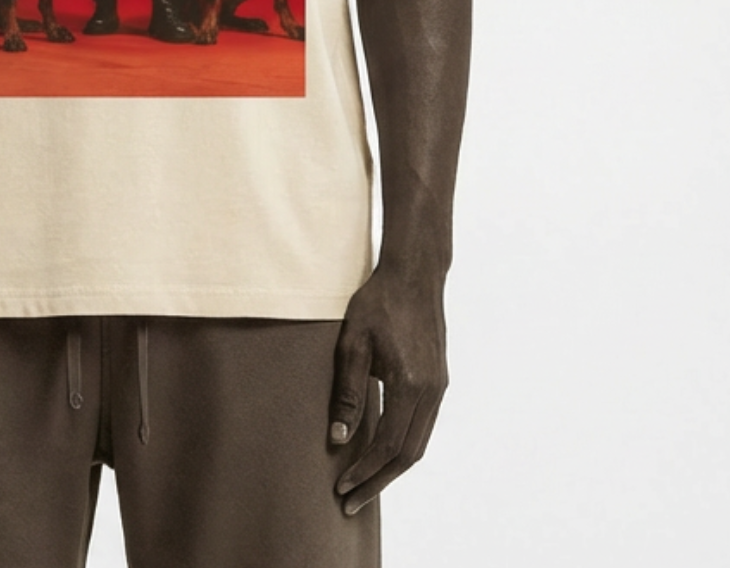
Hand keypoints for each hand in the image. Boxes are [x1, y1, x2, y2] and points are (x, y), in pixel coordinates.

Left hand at [329, 265, 447, 514]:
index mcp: (411, 385)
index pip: (388, 446)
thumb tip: (338, 438)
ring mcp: (439, 387)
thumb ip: (347, 392)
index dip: (365, 471)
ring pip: (419, 443)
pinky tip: (382, 451)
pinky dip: (403, 447)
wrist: (414, 275)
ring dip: (392, 468)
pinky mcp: (439, 380)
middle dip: (378, 481)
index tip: (342, 487)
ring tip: (364, 483)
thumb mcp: (353, 344)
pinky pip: (423, 426)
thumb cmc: (378, 303)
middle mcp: (432, 392)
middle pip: (408, 455)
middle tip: (351, 501)